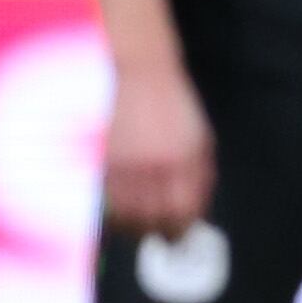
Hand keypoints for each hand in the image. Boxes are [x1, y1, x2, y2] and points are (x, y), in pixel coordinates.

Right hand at [104, 62, 215, 238]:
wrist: (139, 69)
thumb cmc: (173, 107)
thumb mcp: (199, 139)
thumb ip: (199, 178)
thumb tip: (194, 216)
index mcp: (186, 160)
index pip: (184, 212)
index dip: (180, 229)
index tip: (177, 233)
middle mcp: (155, 163)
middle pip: (154, 218)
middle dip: (155, 230)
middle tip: (155, 230)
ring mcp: (126, 161)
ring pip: (126, 214)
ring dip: (131, 223)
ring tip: (136, 220)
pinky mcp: (102, 158)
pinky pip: (105, 198)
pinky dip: (111, 209)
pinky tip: (117, 206)